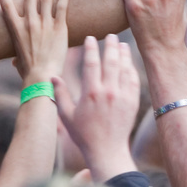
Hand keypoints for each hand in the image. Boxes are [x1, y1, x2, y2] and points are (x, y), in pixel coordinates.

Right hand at [0, 0, 69, 86]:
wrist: (41, 77)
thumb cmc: (28, 72)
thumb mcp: (18, 61)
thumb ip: (17, 56)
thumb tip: (16, 61)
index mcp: (15, 29)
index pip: (6, 5)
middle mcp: (28, 23)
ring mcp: (44, 24)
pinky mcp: (59, 28)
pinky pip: (62, 7)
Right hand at [55, 36, 141, 180]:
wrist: (107, 150)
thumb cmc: (84, 134)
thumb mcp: (66, 115)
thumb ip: (60, 94)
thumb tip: (52, 76)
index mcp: (90, 93)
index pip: (91, 63)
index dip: (91, 48)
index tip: (90, 38)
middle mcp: (108, 92)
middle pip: (111, 61)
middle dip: (110, 45)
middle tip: (110, 35)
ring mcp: (123, 96)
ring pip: (125, 69)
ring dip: (124, 55)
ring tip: (121, 44)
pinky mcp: (133, 102)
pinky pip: (134, 81)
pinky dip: (131, 69)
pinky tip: (129, 64)